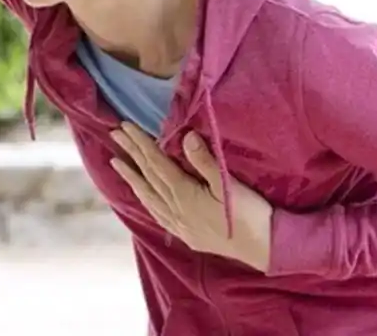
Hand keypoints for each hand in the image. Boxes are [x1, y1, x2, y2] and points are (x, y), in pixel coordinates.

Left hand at [110, 123, 272, 271]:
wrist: (262, 248)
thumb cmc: (249, 213)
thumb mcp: (229, 184)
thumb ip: (205, 161)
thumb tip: (186, 136)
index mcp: (184, 195)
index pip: (156, 163)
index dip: (140, 144)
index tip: (125, 127)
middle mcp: (175, 210)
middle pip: (148, 177)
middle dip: (131, 154)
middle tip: (114, 135)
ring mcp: (179, 224)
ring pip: (148, 197)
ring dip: (132, 178)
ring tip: (117, 163)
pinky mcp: (186, 234)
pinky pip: (157, 213)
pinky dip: (146, 199)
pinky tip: (142, 195)